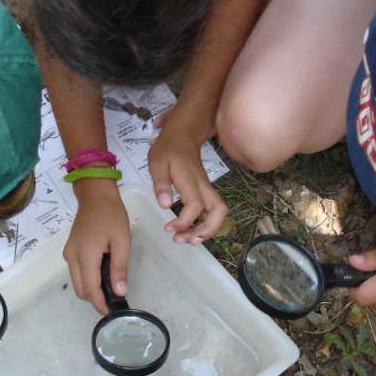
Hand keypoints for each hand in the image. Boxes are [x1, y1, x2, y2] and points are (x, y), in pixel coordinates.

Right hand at [64, 180, 128, 313]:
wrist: (95, 195)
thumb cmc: (111, 215)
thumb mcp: (121, 241)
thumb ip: (119, 268)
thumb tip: (119, 292)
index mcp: (85, 255)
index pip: (90, 290)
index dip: (101, 304)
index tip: (113, 313)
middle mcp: (72, 257)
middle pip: (80, 290)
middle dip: (95, 300)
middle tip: (114, 302)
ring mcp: (68, 254)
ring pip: (77, 282)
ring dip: (91, 290)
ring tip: (110, 288)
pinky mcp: (69, 250)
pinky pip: (77, 272)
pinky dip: (87, 279)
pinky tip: (102, 275)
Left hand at [148, 112, 226, 243]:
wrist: (182, 135)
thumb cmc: (168, 149)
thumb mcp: (156, 162)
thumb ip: (161, 183)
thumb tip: (165, 205)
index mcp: (190, 179)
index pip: (195, 204)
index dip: (184, 221)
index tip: (168, 228)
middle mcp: (203, 185)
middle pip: (218, 210)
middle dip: (205, 231)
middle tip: (185, 240)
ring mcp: (206, 188)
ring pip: (219, 212)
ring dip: (207, 230)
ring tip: (187, 239)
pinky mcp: (205, 191)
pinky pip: (212, 211)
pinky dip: (205, 224)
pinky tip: (190, 230)